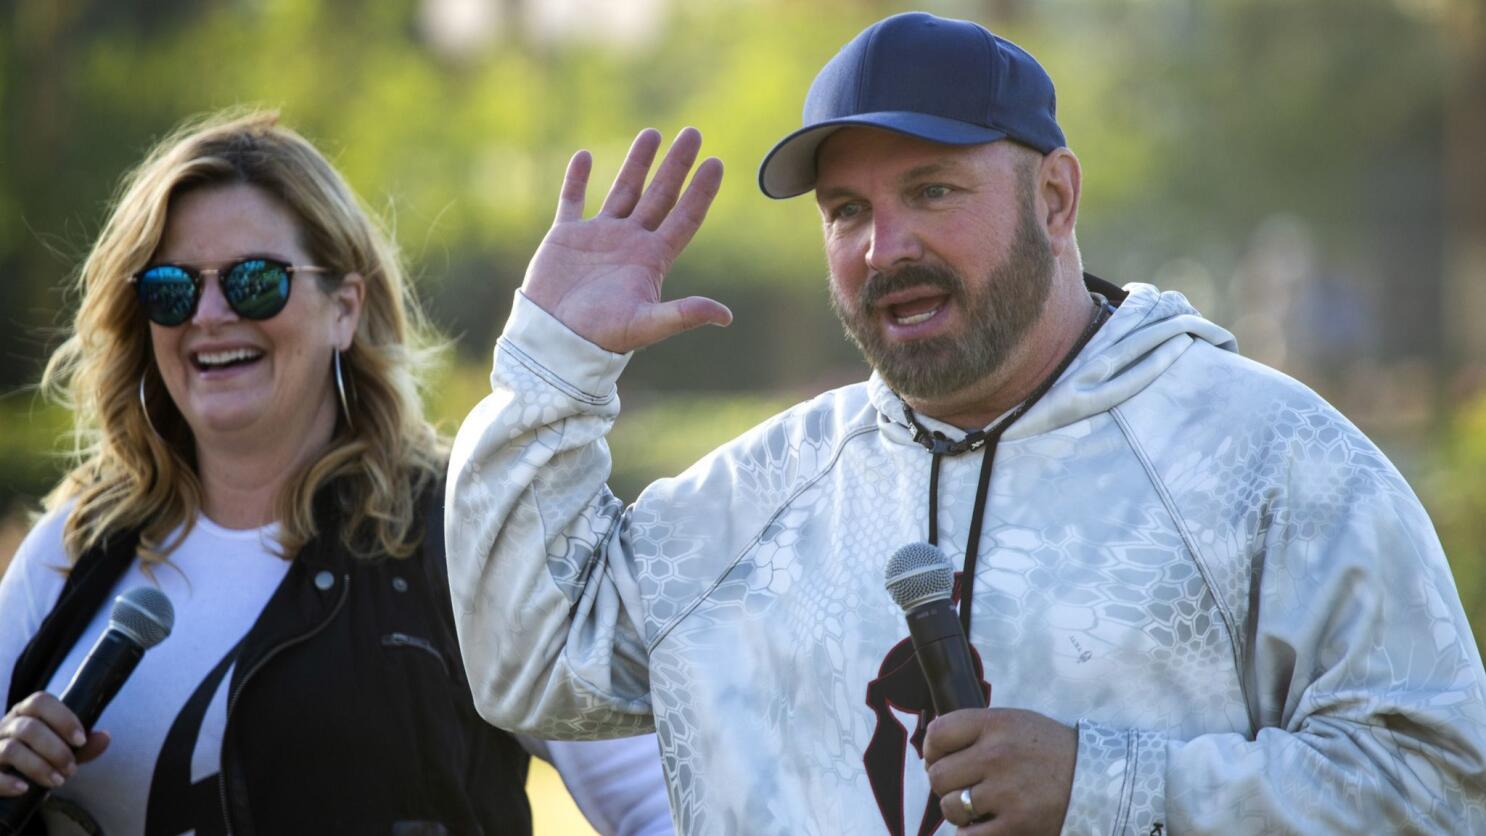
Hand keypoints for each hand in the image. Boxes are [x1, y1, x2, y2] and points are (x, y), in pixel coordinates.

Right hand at [0, 692, 109, 796]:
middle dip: (56, 750)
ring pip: (12, 749)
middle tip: (72, 769)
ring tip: (58, 781)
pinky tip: (25, 789)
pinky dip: (9, 782)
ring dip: (40, 767)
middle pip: (29, 728)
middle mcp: (5, 726)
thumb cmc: (38, 757)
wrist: (7, 778)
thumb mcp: (61, 749)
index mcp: (25, 713)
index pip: (40, 701)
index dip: (63, 718)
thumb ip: (82, 746)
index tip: (81, 740)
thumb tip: (105, 737)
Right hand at [520, 127, 731, 353]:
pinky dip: (577, 179)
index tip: (716, 162)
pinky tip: (585, 156)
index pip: (684, 217)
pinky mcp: (565, 238)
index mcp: (652, 259)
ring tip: (652, 133)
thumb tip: (726, 316)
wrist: (556, 342)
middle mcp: (630, 243)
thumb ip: (683, 315)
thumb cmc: (602, 337)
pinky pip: (572, 201)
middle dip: (675, 165)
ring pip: (623, 191)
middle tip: (693, 133)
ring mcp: (598, 237)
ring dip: (637, 163)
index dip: (701, 191)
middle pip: (659, 196)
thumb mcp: (647, 325)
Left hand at [923, 707, 1076, 834]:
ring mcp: (1006, 791)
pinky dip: (970, 834)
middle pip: (938, 774)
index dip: (932, 749)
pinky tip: (983, 825)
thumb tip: (931, 754)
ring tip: (977, 806)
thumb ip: (975, 731)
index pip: (938, 733)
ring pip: (950, 807)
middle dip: (945, 784)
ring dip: (958, 811)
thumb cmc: (1047, 751)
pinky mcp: (1016, 824)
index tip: (940, 758)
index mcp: (995, 724)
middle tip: (962, 785)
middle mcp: (997, 754)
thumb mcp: (1014, 723)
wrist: (1097, 778)